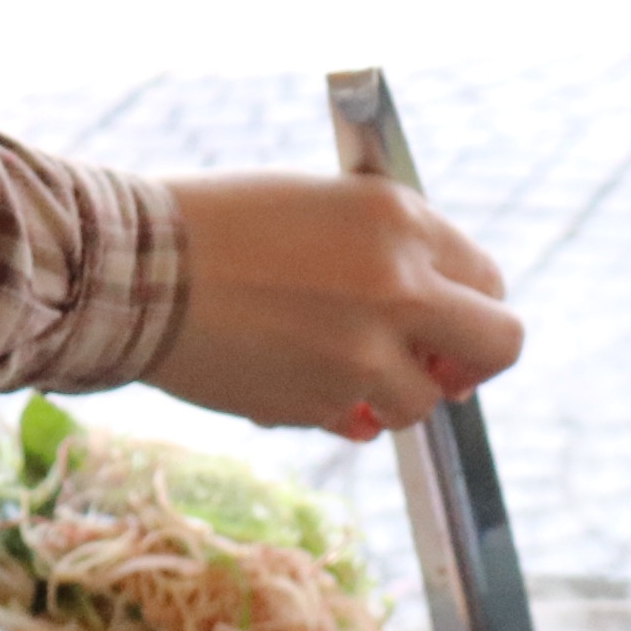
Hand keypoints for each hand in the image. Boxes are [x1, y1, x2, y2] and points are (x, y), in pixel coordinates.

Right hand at [149, 174, 523, 438]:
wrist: (130, 270)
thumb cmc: (218, 227)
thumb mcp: (323, 206)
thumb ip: (396, 255)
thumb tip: (453, 325)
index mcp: (399, 221)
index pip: (489, 280)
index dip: (471, 305)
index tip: (449, 322)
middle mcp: (399, 286)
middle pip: (500, 345)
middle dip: (473, 362)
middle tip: (441, 368)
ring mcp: (367, 352)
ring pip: (425, 401)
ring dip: (390, 392)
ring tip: (330, 362)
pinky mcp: (328, 402)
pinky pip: (363, 423)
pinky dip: (339, 411)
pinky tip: (293, 376)